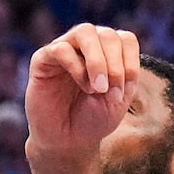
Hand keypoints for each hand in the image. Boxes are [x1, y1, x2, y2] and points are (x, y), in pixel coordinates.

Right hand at [26, 23, 140, 166]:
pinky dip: (76, 66)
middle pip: (107, 34)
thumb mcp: (117, 100)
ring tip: (98, 88)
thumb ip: (120, 75)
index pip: (125, 39)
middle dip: (115, 65)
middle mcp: (86, 46)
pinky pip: (60, 48)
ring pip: (84, 32)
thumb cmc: (93, 119)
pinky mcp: (42, 60)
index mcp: (108, 53)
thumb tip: (110, 57)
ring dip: (97, 61)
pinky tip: (82, 86)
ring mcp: (63, 50)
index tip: (126, 92)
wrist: (68, 141)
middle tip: (110, 92)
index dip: (131, 63)